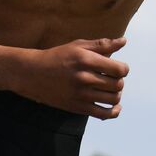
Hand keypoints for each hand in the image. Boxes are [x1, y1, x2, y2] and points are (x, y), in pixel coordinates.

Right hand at [15, 37, 129, 117]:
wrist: (32, 73)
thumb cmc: (58, 57)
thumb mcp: (78, 46)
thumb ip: (102, 45)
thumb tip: (124, 41)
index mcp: (86, 61)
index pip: (119, 69)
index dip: (123, 69)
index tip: (117, 68)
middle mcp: (84, 78)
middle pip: (118, 85)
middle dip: (119, 81)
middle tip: (111, 78)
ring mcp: (81, 95)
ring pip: (113, 99)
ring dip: (116, 94)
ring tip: (110, 89)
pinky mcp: (77, 107)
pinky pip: (103, 114)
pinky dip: (114, 112)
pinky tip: (115, 106)